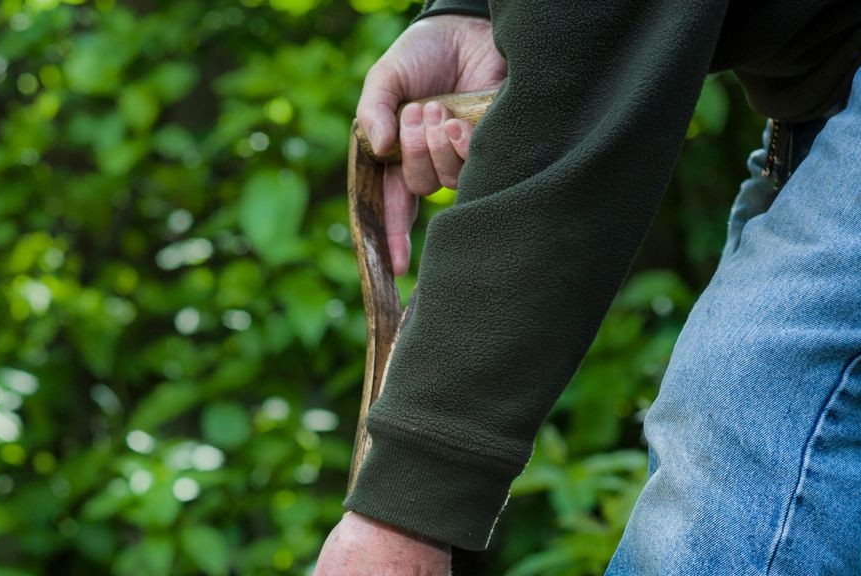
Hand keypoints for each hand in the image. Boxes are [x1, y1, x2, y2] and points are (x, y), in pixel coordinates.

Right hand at [356, 15, 505, 274]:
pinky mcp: (487, 147)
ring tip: (438, 109)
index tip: (396, 265)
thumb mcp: (387, 77)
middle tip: (417, 112)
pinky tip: (459, 122)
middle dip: (413, 153)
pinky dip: (461, 146)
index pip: (394, 204)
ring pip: (446, 181)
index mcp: (400, 155)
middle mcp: (429, 162)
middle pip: (418, 187)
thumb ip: (373, 110)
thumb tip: (379, 146)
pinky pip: (472, 168)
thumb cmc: (424, 53)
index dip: (394, 237)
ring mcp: (460, 156)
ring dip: (436, 147)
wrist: (467, 26)